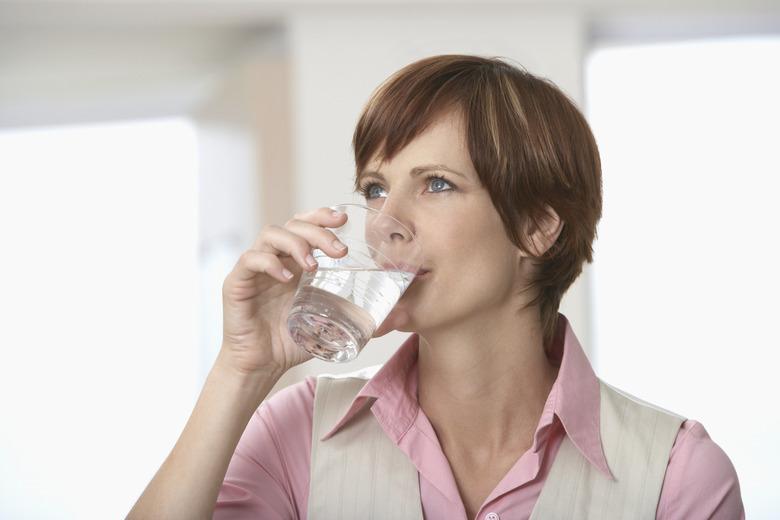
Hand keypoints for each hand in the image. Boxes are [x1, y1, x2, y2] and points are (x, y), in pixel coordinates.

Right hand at [219, 207, 348, 376]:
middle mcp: (273, 260)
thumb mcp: (326, 322)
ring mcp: (253, 270)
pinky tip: (287, 278)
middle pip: (292, 224)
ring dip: (296, 243)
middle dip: (318, 231)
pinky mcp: (236, 283)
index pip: (304, 225)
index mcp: (293, 263)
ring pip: (270, 234)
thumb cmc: (290, 343)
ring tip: (313, 265)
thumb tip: (389, 316)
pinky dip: (269, 263)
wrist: (261, 366)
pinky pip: (250, 259)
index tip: (343, 220)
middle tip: (339, 251)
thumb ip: (349, 312)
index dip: (321, 216)